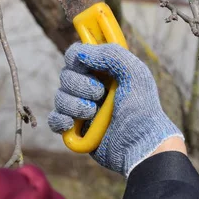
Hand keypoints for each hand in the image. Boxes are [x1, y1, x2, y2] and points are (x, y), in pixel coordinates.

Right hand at [48, 43, 184, 176]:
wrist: (141, 145)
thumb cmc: (143, 108)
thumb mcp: (134, 72)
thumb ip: (110, 54)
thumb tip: (81, 53)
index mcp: (104, 72)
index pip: (76, 55)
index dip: (76, 58)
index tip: (84, 64)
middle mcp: (91, 88)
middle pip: (66, 75)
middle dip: (79, 84)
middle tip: (99, 93)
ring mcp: (82, 108)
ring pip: (59, 97)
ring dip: (74, 104)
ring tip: (93, 113)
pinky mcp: (76, 129)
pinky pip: (54, 119)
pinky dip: (60, 120)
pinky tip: (72, 124)